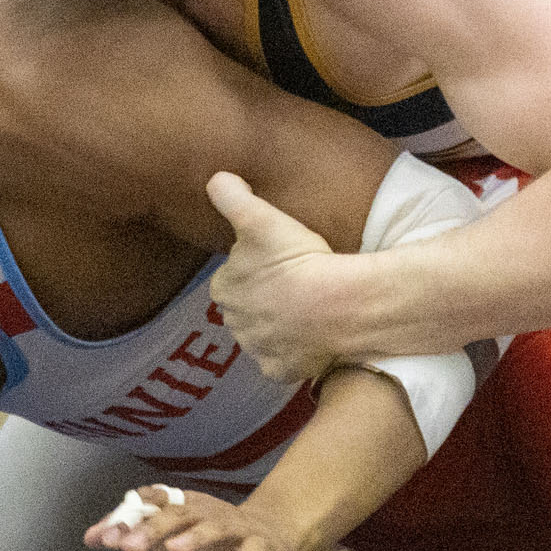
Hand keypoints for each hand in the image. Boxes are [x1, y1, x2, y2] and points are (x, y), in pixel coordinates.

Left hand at [84, 484, 297, 550]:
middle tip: (129, 548)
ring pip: (214, 526)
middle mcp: (207, 511)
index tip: (102, 537)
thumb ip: (133, 537)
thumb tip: (89, 538)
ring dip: (194, 536)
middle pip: (178, 513)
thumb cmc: (208, 543)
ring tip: (174, 550)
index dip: (127, 516)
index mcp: (183, 506)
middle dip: (153, 528)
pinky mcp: (260, 547)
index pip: (152, 502)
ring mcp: (236, 527)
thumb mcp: (167, 540)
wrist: (269, 545)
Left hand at [207, 172, 345, 381]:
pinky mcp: (282, 371)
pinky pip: (285, 361)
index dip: (254, 268)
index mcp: (224, 290)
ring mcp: (258, 351)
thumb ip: (232, 196)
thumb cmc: (295, 259)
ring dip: (280, 325)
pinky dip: (297, 351)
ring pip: (265, 335)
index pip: (233, 277)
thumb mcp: (260, 217)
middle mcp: (234, 324)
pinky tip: (313, 336)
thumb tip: (215, 178)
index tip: (277, 261)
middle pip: (247, 307)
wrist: (335, 306)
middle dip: (264, 298)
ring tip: (307, 308)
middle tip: (294, 284)